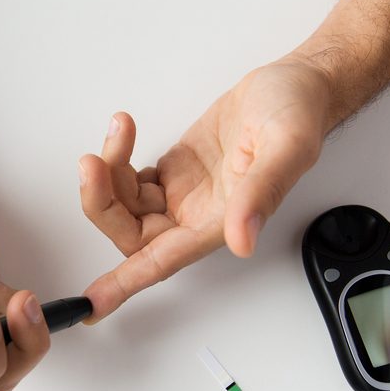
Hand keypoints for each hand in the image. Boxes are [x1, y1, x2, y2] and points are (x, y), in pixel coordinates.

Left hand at [78, 58, 333, 319]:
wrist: (295, 86)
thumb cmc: (298, 114)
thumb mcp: (286, 146)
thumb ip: (261, 193)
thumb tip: (241, 239)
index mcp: (220, 222)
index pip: (162, 263)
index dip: (125, 285)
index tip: (91, 304)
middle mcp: (198, 215)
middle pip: (131, 233)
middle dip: (102, 204)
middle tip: (93, 163)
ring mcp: (185, 194)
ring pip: (126, 206)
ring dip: (108, 175)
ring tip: (119, 131)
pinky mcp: (177, 171)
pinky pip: (131, 182)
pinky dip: (117, 161)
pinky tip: (124, 134)